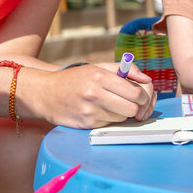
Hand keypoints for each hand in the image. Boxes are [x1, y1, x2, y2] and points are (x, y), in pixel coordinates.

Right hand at [30, 63, 155, 127]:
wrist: (45, 94)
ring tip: (111, 104)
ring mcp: (89, 111)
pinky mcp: (85, 124)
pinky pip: (109, 124)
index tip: (141, 95)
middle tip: (131, 102)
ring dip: (122, 113)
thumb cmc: (75, 79)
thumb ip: (125, 70)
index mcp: (100, 76)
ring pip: (122, 118)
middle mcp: (94, 94)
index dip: (143, 96)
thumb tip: (146, 79)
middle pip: (131, 109)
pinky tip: (99, 110)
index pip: (135, 92)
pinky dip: (109, 119)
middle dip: (135, 107)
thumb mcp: (98, 67)